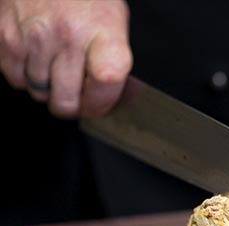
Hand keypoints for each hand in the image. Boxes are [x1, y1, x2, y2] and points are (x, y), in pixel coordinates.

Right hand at [0, 0, 131, 117]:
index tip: (99, 102)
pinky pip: (15, 78)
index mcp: (104, 32)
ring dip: (48, 87)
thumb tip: (120, 98)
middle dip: (72, 103)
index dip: (102, 102)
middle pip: (66, 101)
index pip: (107, 81)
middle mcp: (69, 35)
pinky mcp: (6, 35)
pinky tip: (37, 57)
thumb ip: (116, 61)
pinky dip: (24, 75)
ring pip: (39, 92)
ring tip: (56, 64)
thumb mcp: (115, 21)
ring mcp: (35, 37)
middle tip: (76, 91)